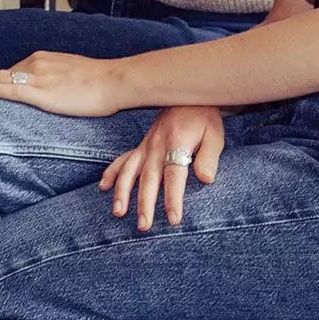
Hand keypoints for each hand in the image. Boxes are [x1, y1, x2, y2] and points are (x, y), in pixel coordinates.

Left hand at [0, 49, 123, 117]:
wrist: (113, 81)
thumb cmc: (99, 80)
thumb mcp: (71, 72)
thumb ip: (56, 77)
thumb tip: (52, 87)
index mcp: (44, 58)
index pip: (13, 68)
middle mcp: (36, 63)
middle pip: (3, 72)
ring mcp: (37, 77)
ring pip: (2, 79)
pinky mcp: (41, 93)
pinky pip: (10, 90)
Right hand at [100, 105, 224, 230]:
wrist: (187, 94)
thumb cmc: (204, 118)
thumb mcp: (215, 136)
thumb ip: (209, 158)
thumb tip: (206, 179)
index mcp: (177, 144)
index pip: (174, 176)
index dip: (173, 198)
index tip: (173, 219)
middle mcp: (156, 146)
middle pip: (149, 179)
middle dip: (144, 204)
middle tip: (144, 226)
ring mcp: (146, 146)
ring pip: (130, 170)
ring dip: (122, 192)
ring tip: (118, 212)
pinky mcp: (141, 145)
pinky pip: (123, 159)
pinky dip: (112, 173)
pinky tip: (103, 186)